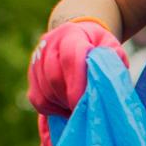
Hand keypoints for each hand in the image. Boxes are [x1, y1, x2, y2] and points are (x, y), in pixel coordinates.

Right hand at [28, 19, 123, 145]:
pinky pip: (36, 98)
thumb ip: (113, 57)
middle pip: (53, 77)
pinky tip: (66, 110)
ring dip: (62, 104)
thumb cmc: (99, 44)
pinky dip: (51, 109)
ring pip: (44, 90)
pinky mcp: (32, 73)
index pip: (70, 58)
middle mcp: (49, 43)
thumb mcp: (111, 45)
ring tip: (78, 109)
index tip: (84, 101)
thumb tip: (108, 76)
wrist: (79, 35)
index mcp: (71, 34)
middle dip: (69, 98)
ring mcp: (37, 58)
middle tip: (85, 109)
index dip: (76, 83)